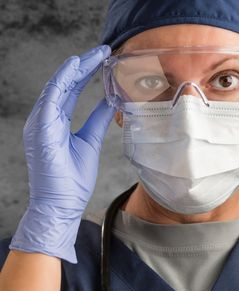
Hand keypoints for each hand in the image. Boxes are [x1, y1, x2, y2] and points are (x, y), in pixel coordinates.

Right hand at [11, 45, 113, 262]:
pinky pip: (50, 98)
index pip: (70, 90)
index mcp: (55, 121)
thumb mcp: (91, 141)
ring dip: (76, 68)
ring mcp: (40, 123)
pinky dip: (62, 81)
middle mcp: (45, 118)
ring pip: (57, 86)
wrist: (61, 205)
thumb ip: (98, 119)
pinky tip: (74, 67)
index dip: (86, 72)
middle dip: (84, 65)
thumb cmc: (72, 179)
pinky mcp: (40, 129)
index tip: (105, 59)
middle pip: (64, 84)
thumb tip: (111, 100)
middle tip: (104, 50)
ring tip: (94, 54)